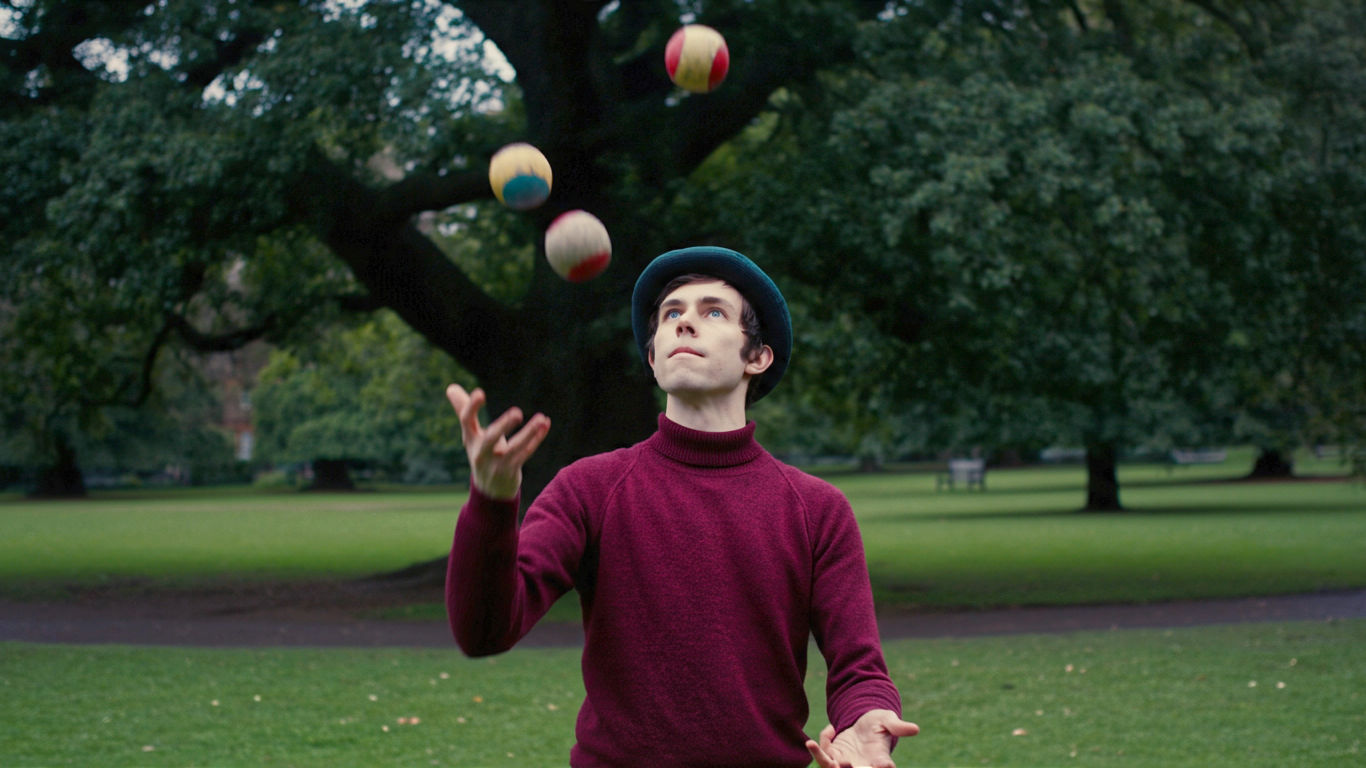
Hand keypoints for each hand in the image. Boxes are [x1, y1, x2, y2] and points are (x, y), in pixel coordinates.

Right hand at [446, 384, 549, 500]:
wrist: (489, 491)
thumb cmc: (481, 454)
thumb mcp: (471, 435)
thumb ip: (463, 409)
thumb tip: (451, 387)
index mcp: (470, 439)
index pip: (466, 421)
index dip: (471, 407)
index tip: (479, 393)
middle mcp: (481, 452)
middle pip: (491, 438)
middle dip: (503, 426)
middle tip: (517, 413)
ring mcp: (497, 464)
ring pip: (515, 448)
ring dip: (529, 433)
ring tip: (540, 418)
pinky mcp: (511, 471)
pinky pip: (526, 453)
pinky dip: (537, 438)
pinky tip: (545, 424)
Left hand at [805, 709, 918, 767]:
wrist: (862, 723)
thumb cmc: (879, 722)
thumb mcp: (888, 721)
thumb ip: (898, 726)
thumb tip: (915, 729)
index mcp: (880, 759)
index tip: (883, 764)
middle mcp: (862, 766)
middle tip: (846, 762)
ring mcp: (846, 763)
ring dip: (829, 766)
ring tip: (824, 754)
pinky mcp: (833, 756)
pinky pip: (823, 758)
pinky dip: (817, 752)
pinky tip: (811, 742)